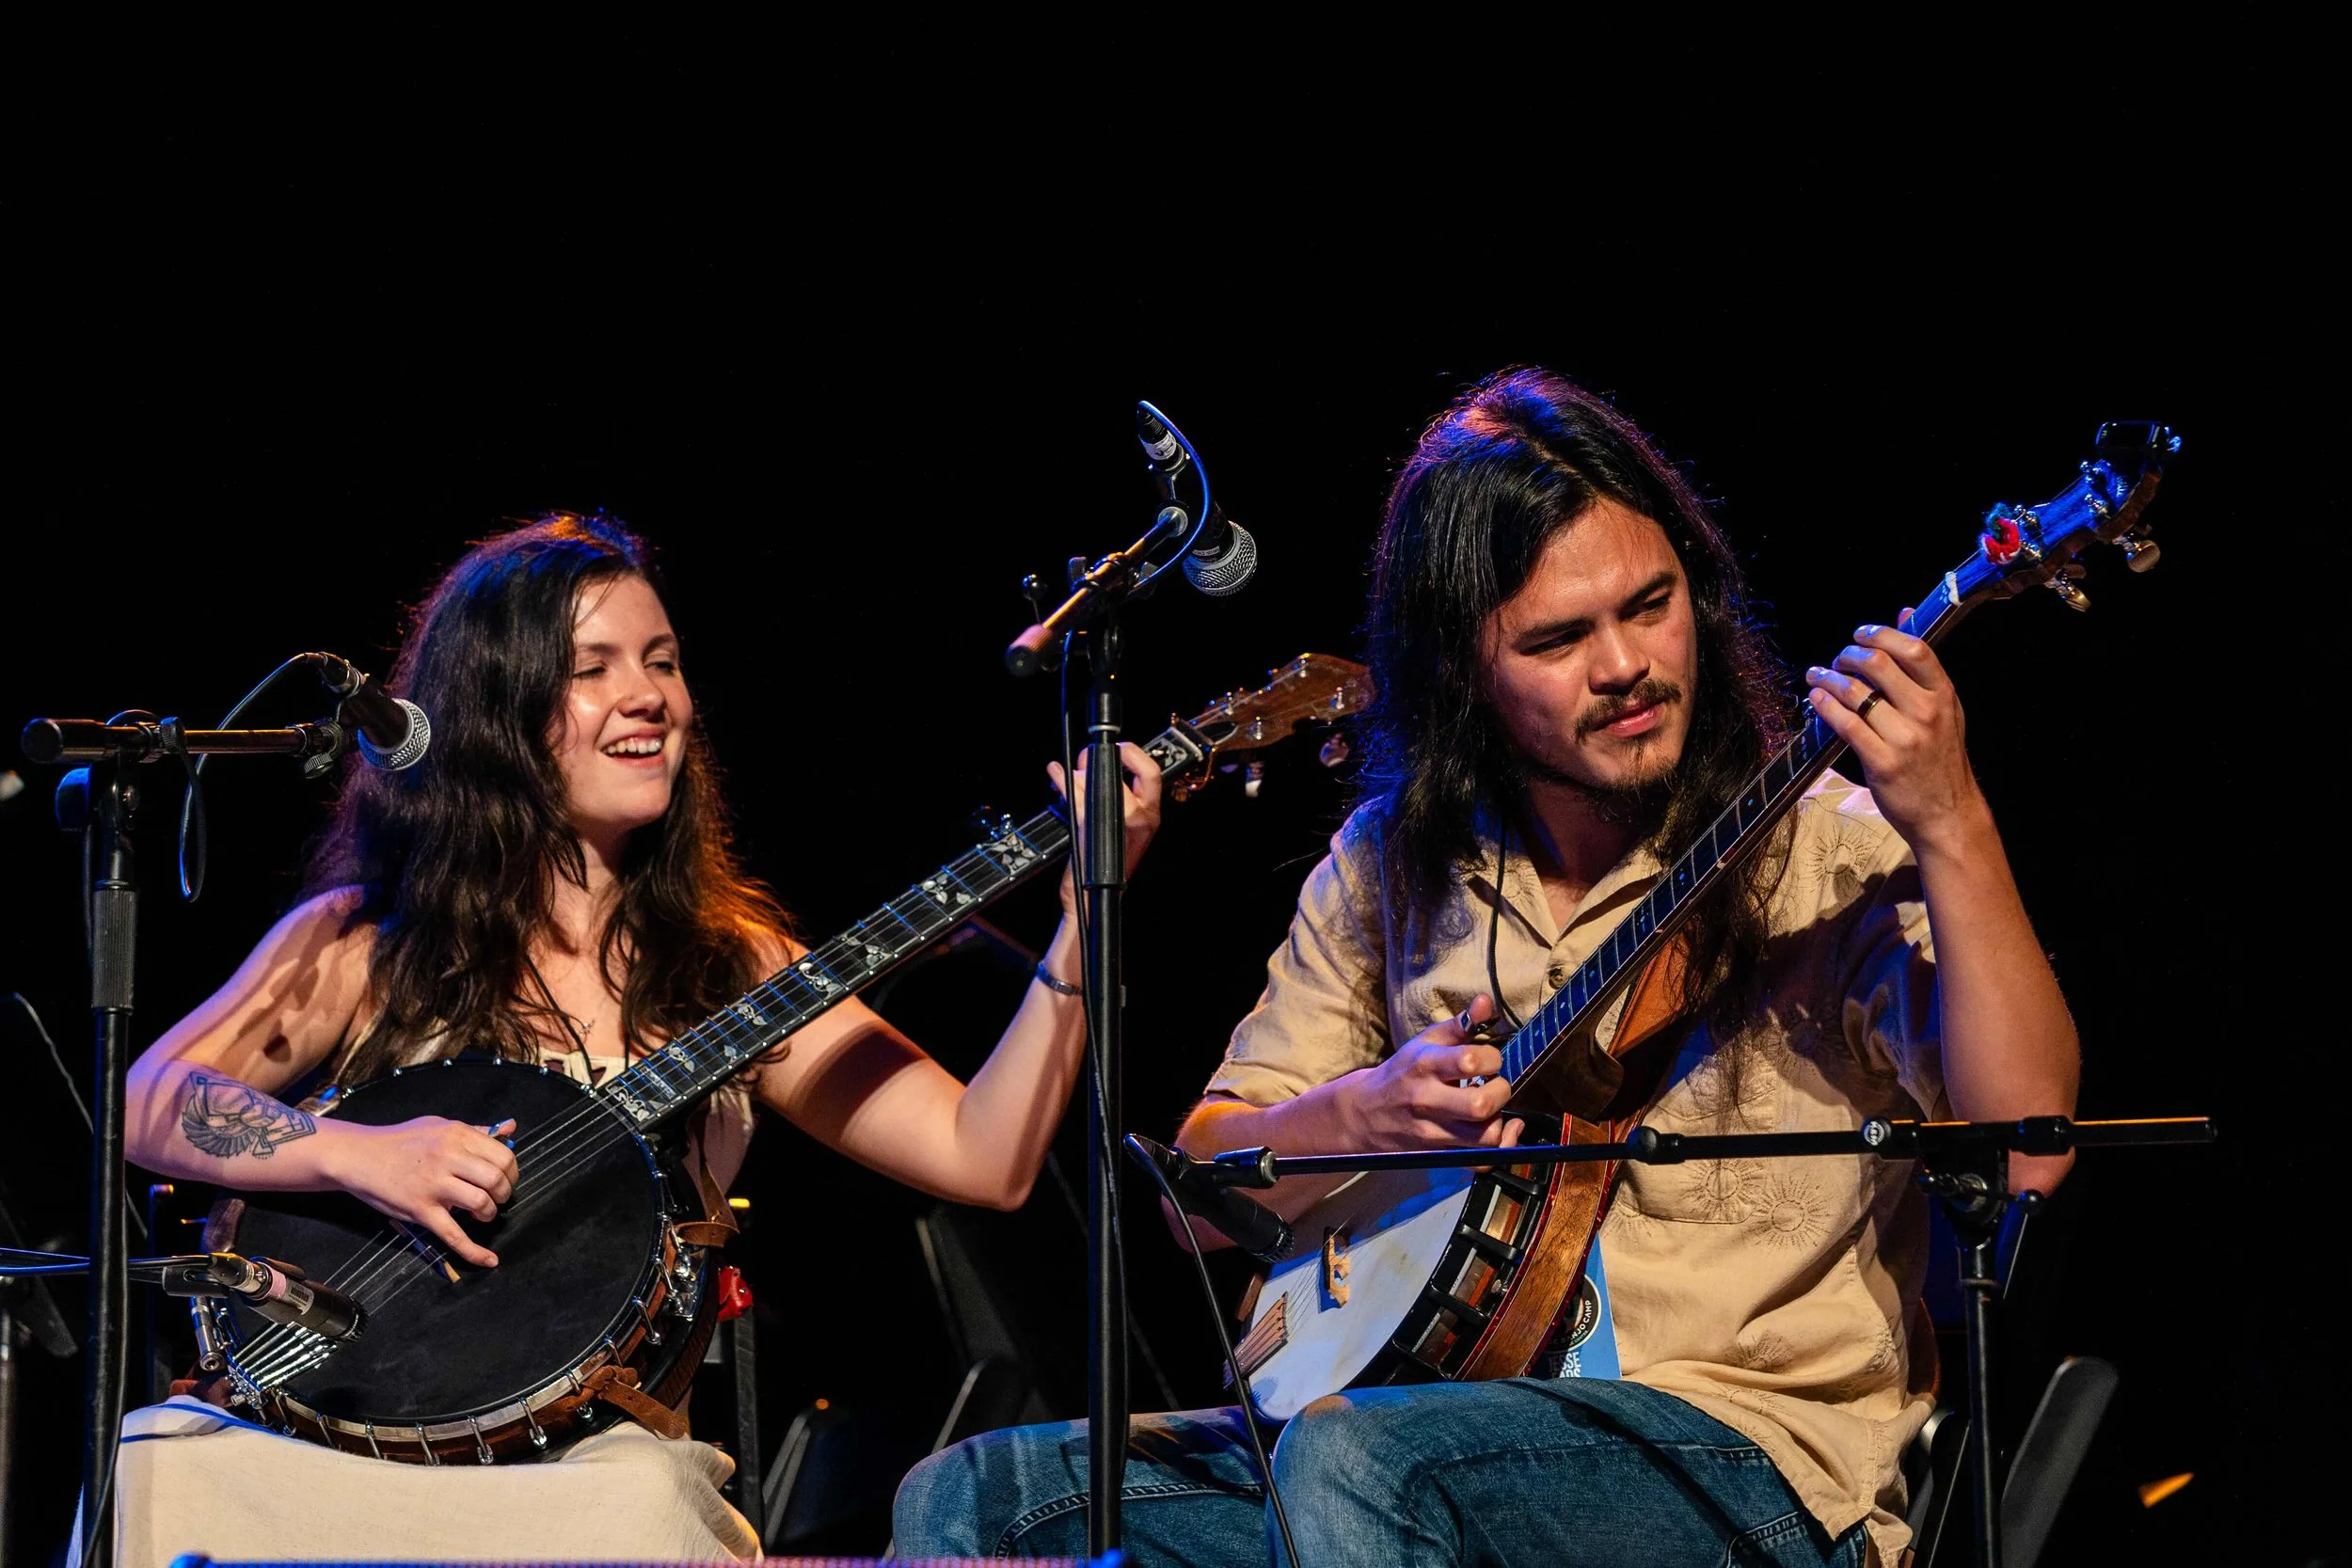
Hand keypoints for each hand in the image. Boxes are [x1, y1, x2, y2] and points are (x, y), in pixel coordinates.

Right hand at [326, 1115, 520, 1267]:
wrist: (358, 1156)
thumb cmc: (401, 1141)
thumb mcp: (439, 1126)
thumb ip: (475, 1130)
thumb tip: (511, 1128)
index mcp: (457, 1135)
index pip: (503, 1155)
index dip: (511, 1172)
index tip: (504, 1180)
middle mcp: (448, 1157)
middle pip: (496, 1179)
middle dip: (504, 1193)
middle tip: (496, 1198)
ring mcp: (434, 1185)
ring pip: (480, 1203)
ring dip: (489, 1213)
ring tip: (481, 1214)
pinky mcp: (420, 1210)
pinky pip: (453, 1235)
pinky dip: (474, 1251)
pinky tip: (489, 1259)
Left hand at [1048, 740, 1164, 920]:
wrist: (1090, 896)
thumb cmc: (1100, 862)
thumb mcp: (1110, 823)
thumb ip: (1107, 793)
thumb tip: (1089, 764)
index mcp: (1150, 814)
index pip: (1151, 772)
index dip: (1133, 753)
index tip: (1116, 748)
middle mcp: (1143, 819)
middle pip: (1125, 772)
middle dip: (1104, 759)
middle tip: (1087, 760)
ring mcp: (1122, 825)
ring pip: (1098, 784)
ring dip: (1078, 776)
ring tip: (1067, 778)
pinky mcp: (1097, 830)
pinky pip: (1078, 798)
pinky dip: (1062, 783)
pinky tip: (1054, 775)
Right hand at [1331, 993, 1525, 1150]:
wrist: (1365, 1113)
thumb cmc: (1403, 1072)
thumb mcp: (1425, 1043)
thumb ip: (1460, 1024)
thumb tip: (1486, 1001)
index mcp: (1425, 1066)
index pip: (1471, 1061)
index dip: (1493, 1058)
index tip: (1489, 1060)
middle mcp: (1427, 1101)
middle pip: (1480, 1105)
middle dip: (1500, 1091)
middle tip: (1492, 1084)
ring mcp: (1433, 1133)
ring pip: (1485, 1137)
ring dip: (1499, 1120)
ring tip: (1491, 1107)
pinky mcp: (1439, 1154)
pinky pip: (1481, 1161)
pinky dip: (1501, 1147)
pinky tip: (1501, 1129)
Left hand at [1805, 613, 1989, 855]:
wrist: (1948, 814)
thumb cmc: (1941, 759)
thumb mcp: (1945, 709)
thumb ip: (1923, 666)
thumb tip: (1906, 613)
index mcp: (1944, 695)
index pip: (1914, 649)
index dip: (1881, 634)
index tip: (1860, 634)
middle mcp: (1927, 712)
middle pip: (1878, 664)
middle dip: (1847, 655)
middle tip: (1836, 659)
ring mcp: (1905, 738)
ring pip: (1855, 693)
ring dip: (1828, 679)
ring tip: (1816, 677)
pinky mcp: (1882, 762)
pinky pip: (1845, 724)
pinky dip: (1825, 706)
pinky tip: (1815, 699)